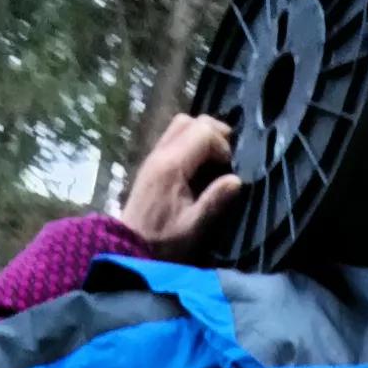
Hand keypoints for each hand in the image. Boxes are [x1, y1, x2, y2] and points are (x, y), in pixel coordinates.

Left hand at [123, 111, 246, 259]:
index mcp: (172, 165)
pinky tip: (199, 162)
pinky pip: (173, 136)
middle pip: (190, 121)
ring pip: (180, 125)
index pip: (203, 132)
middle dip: (214, 132)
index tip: (228, 168)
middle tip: (226, 156)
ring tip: (215, 156)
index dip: (222, 145)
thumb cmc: (163, 240)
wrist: (130, 246)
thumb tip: (237, 180)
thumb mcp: (193, 226)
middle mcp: (161, 153)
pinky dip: (190, 141)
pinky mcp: (152, 162)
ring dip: (201, 134)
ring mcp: (154, 155)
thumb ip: (214, 200)